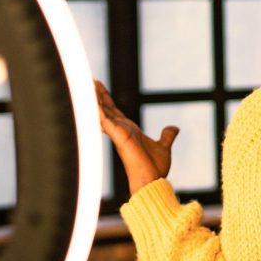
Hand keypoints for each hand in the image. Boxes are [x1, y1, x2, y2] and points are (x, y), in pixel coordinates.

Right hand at [95, 81, 178, 196]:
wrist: (152, 181)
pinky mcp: (119, 137)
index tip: (98, 85)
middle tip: (89, 79)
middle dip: (97, 94)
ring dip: (95, 99)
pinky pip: (106, 121)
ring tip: (86, 85)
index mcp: (128, 130)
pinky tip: (91, 102)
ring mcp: (118, 132)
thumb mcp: (163, 147)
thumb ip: (167, 136)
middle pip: (106, 107)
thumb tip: (173, 128)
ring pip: (103, 112)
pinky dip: (98, 111)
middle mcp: (121, 129)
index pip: (113, 109)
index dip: (105, 97)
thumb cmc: (155, 169)